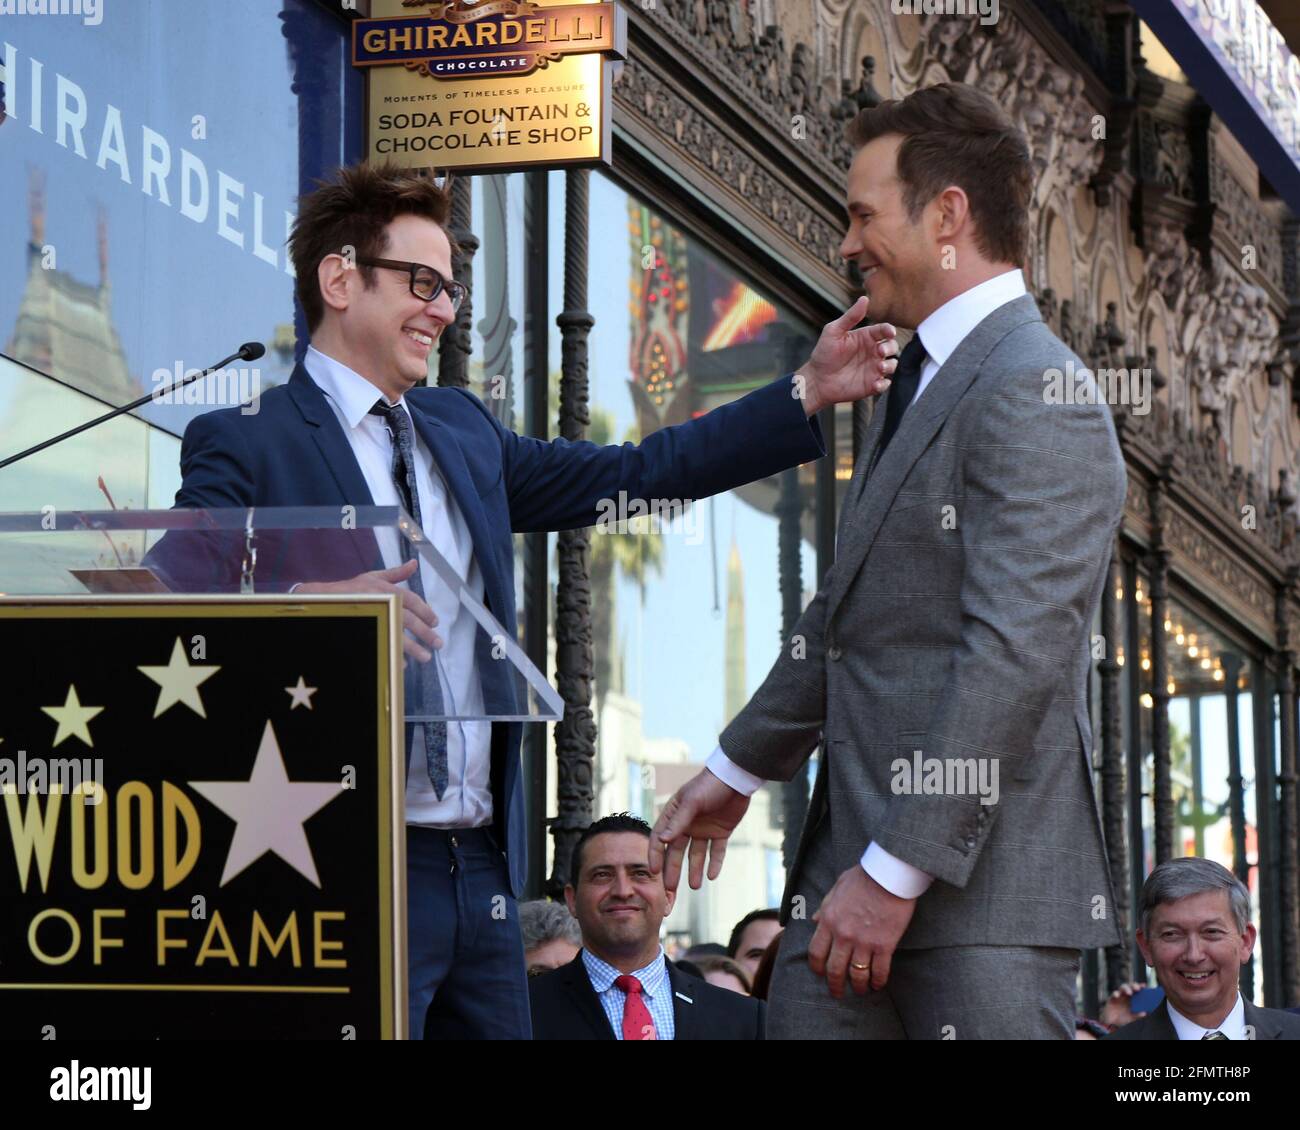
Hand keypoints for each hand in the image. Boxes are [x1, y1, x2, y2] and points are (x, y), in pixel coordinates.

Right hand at [295, 559, 440, 663]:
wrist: (323, 599)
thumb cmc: (350, 588)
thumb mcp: (373, 577)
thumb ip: (396, 573)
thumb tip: (414, 564)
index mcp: (386, 589)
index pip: (412, 601)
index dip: (426, 612)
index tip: (435, 623)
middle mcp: (382, 602)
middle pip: (408, 620)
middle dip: (425, 633)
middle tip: (438, 644)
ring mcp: (374, 617)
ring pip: (398, 634)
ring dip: (413, 648)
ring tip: (425, 657)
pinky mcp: (366, 630)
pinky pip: (383, 644)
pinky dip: (393, 655)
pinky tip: (403, 664)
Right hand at [648, 769, 750, 892]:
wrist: (736, 778)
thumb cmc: (709, 785)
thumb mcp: (692, 801)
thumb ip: (678, 821)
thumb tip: (662, 841)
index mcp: (674, 815)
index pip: (660, 839)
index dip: (655, 855)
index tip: (653, 872)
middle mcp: (687, 824)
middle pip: (676, 852)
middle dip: (673, 870)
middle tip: (670, 890)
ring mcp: (704, 829)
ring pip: (696, 855)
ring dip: (695, 870)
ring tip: (694, 886)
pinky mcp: (721, 832)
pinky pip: (716, 852)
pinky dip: (714, 864)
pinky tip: (712, 876)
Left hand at [797, 296, 897, 415]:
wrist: (816, 380)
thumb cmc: (824, 354)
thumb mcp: (834, 331)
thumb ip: (851, 317)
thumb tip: (865, 298)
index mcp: (866, 337)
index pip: (884, 330)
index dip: (889, 330)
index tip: (889, 332)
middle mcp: (873, 352)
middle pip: (892, 346)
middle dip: (891, 347)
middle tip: (880, 351)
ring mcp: (873, 369)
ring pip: (892, 365)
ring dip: (890, 366)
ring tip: (879, 368)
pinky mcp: (872, 385)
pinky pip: (885, 384)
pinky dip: (884, 384)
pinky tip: (875, 384)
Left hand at [808, 865, 916, 996]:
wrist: (888, 876)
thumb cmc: (863, 877)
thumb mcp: (836, 888)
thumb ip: (825, 906)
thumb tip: (815, 920)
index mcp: (829, 920)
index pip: (816, 952)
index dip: (817, 967)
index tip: (820, 974)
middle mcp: (843, 934)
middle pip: (834, 969)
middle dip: (834, 985)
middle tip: (837, 993)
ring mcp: (864, 942)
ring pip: (856, 974)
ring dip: (857, 986)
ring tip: (860, 991)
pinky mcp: (884, 945)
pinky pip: (880, 971)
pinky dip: (878, 981)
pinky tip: (878, 985)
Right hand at [1100, 981, 1149, 1028]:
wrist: (1112, 1023)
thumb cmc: (1123, 1019)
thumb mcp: (1132, 1018)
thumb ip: (1138, 1015)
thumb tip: (1144, 1013)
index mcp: (1133, 999)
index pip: (1137, 990)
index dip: (1140, 987)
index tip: (1144, 985)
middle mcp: (1126, 996)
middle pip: (1130, 986)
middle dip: (1134, 985)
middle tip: (1137, 988)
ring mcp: (1119, 996)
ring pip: (1122, 988)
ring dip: (1126, 989)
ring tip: (1129, 993)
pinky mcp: (1112, 999)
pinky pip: (1114, 994)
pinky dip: (1116, 993)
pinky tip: (1117, 996)